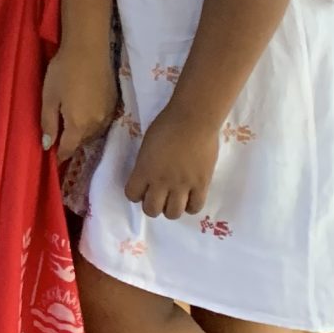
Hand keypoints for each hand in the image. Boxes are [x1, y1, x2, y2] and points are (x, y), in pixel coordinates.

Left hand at [39, 42, 118, 161]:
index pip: (69, 149)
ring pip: (94, 134)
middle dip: (72, 144)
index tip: (54, 156)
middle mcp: (96, 125)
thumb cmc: (63, 71)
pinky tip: (86, 116)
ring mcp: (108, 115)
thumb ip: (48, 123)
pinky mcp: (114, 104)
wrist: (88, 49)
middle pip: (82, 143)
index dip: (61, 154)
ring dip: (83, 135)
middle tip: (61, 139)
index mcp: (78, 125)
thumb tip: (48, 145)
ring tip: (72, 128)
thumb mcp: (49, 97)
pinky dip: (93, 124)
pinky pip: (102, 123)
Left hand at [124, 104, 221, 219]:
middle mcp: (161, 181)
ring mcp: (182, 185)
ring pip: (173, 213)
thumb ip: (146, 164)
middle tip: (159, 197)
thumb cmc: (167, 125)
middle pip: (152, 210)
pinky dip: (190, 206)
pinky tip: (190, 197)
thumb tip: (149, 176)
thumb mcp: (147, 145)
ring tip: (175, 199)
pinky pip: (195, 207)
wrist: (194, 119)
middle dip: (153, 206)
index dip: (136, 194)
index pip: (132, 195)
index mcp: (144, 170)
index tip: (142, 189)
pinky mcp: (201, 184)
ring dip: (171, 209)